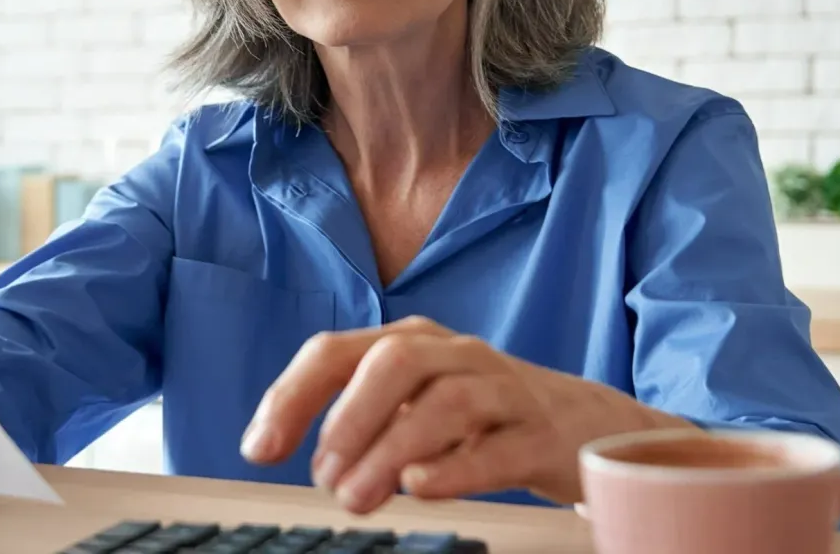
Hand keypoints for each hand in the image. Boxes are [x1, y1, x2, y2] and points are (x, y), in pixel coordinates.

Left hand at [240, 316, 693, 512]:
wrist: (582, 422)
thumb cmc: (479, 414)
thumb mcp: (413, 401)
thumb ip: (358, 417)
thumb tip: (297, 453)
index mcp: (410, 342)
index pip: (336, 351)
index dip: (291, 396)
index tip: (258, 449)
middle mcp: (454, 354)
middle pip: (394, 361)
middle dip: (348, 416)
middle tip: (321, 477)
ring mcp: (502, 388)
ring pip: (446, 402)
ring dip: (392, 449)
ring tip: (357, 497)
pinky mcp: (540, 433)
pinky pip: (500, 445)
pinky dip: (457, 466)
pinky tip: (420, 487)